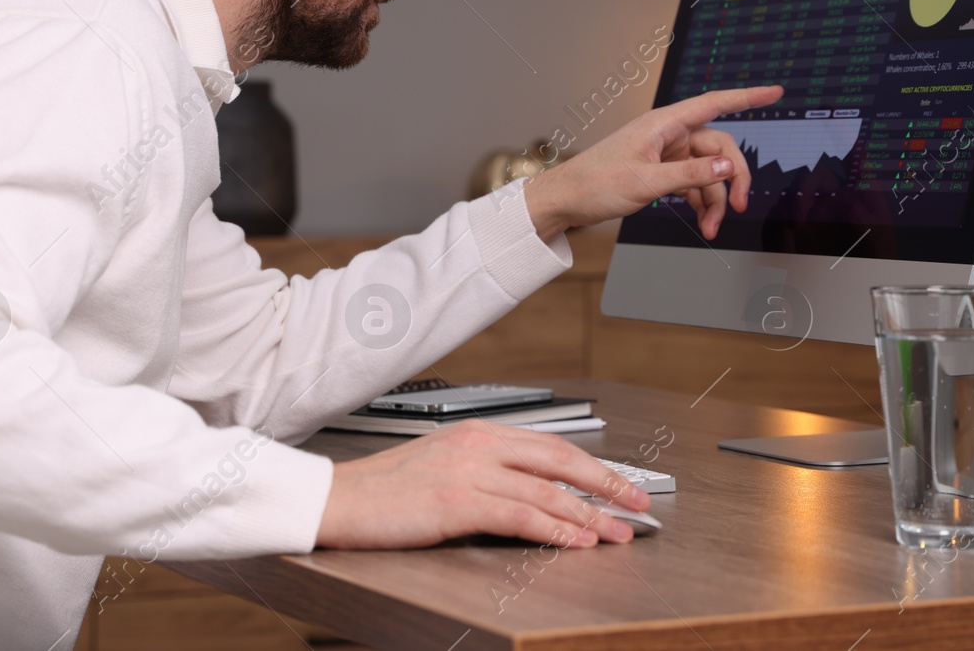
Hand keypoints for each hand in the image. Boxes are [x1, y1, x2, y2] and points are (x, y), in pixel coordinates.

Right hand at [316, 420, 649, 549]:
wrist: (335, 499)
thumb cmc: (383, 491)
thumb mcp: (441, 468)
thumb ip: (484, 473)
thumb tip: (530, 494)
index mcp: (478, 433)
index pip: (551, 445)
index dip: (593, 466)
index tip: (621, 483)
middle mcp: (479, 444)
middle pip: (562, 460)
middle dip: (607, 484)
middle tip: (639, 504)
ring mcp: (469, 471)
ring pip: (548, 490)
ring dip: (591, 514)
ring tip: (619, 532)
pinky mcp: (457, 501)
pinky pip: (520, 515)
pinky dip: (555, 529)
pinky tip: (576, 540)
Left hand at [524, 84, 783, 240]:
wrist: (566, 201)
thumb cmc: (595, 183)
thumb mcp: (646, 182)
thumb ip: (691, 174)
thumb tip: (727, 166)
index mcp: (664, 124)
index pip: (714, 103)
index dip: (747, 96)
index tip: (775, 91)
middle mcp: (669, 135)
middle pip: (719, 148)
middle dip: (732, 177)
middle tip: (737, 206)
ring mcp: (667, 155)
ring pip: (708, 172)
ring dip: (715, 200)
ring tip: (711, 228)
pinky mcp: (662, 173)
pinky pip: (694, 184)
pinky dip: (701, 203)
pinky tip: (702, 222)